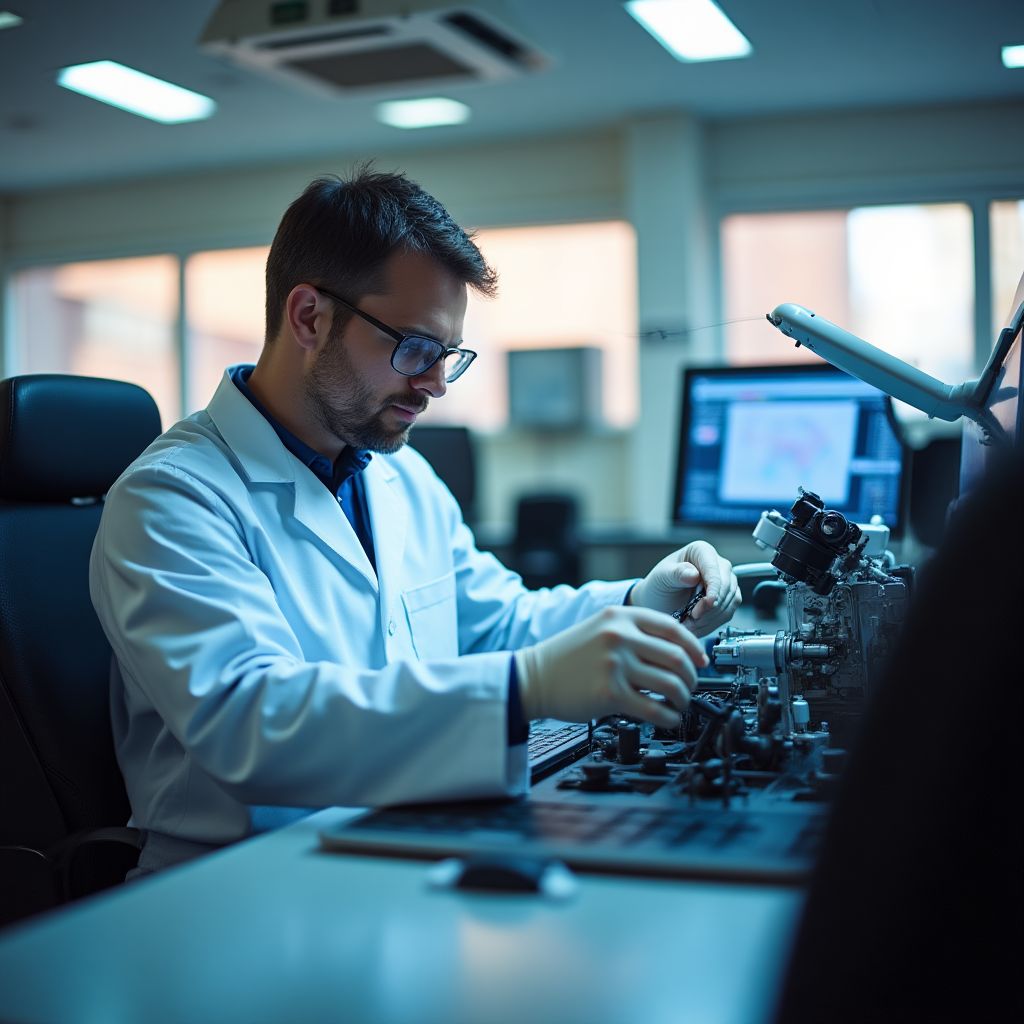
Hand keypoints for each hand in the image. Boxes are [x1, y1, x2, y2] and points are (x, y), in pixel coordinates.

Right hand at [514, 605, 706, 729]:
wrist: (532, 677)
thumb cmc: (567, 658)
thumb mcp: (599, 629)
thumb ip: (633, 633)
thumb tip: (675, 652)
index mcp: (620, 616)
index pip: (673, 628)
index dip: (694, 647)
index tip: (701, 660)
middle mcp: (619, 637)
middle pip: (677, 657)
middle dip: (692, 676)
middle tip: (690, 686)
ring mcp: (615, 665)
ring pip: (671, 684)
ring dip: (683, 699)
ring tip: (678, 704)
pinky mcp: (610, 693)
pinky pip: (655, 708)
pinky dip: (669, 717)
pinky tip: (667, 718)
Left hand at [629, 541, 740, 637]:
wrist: (659, 602)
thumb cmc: (659, 585)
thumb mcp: (662, 577)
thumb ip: (677, 574)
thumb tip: (693, 574)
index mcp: (701, 551)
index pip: (714, 569)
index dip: (714, 587)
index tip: (708, 602)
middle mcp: (717, 564)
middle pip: (725, 586)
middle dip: (710, 606)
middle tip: (692, 617)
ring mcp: (725, 581)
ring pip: (729, 601)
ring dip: (711, 617)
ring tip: (690, 623)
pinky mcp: (728, 598)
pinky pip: (728, 612)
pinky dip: (714, 622)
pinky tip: (698, 625)